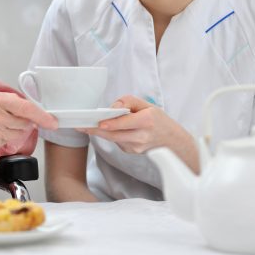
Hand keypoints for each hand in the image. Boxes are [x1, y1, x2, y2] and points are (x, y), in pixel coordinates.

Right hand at [0, 91, 57, 153]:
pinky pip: (5, 142)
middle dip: (24, 122)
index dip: (42, 116)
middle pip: (25, 123)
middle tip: (11, 119)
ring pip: (17, 134)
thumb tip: (24, 108)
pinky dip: (2, 138)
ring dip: (13, 130)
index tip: (52, 121)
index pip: (26, 108)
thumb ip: (4, 102)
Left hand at [78, 95, 195, 156]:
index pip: (125, 123)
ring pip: (113, 139)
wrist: (173, 142)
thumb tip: (112, 108)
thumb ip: (129, 102)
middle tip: (80, 126)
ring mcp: (137, 147)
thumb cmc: (159, 121)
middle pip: (114, 135)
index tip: (98, 122)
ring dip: (100, 133)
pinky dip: (112, 135)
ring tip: (87, 126)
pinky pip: (117, 142)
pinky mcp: (132, 152)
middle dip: (96, 130)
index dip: (111, 124)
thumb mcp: (148, 105)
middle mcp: (142, 136)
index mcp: (147, 121)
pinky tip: (110, 130)